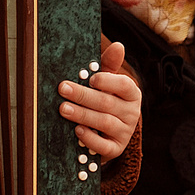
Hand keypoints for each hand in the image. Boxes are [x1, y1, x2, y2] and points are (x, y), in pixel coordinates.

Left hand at [62, 38, 140, 159]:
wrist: (107, 134)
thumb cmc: (104, 101)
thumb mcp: (106, 83)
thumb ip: (109, 66)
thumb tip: (119, 46)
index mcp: (131, 94)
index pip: (124, 85)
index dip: (107, 81)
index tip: (90, 78)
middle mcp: (132, 113)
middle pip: (107, 103)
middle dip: (83, 95)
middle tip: (63, 88)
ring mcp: (125, 132)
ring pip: (104, 122)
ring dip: (82, 115)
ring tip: (63, 109)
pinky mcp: (116, 149)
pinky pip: (104, 146)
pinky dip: (90, 138)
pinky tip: (77, 131)